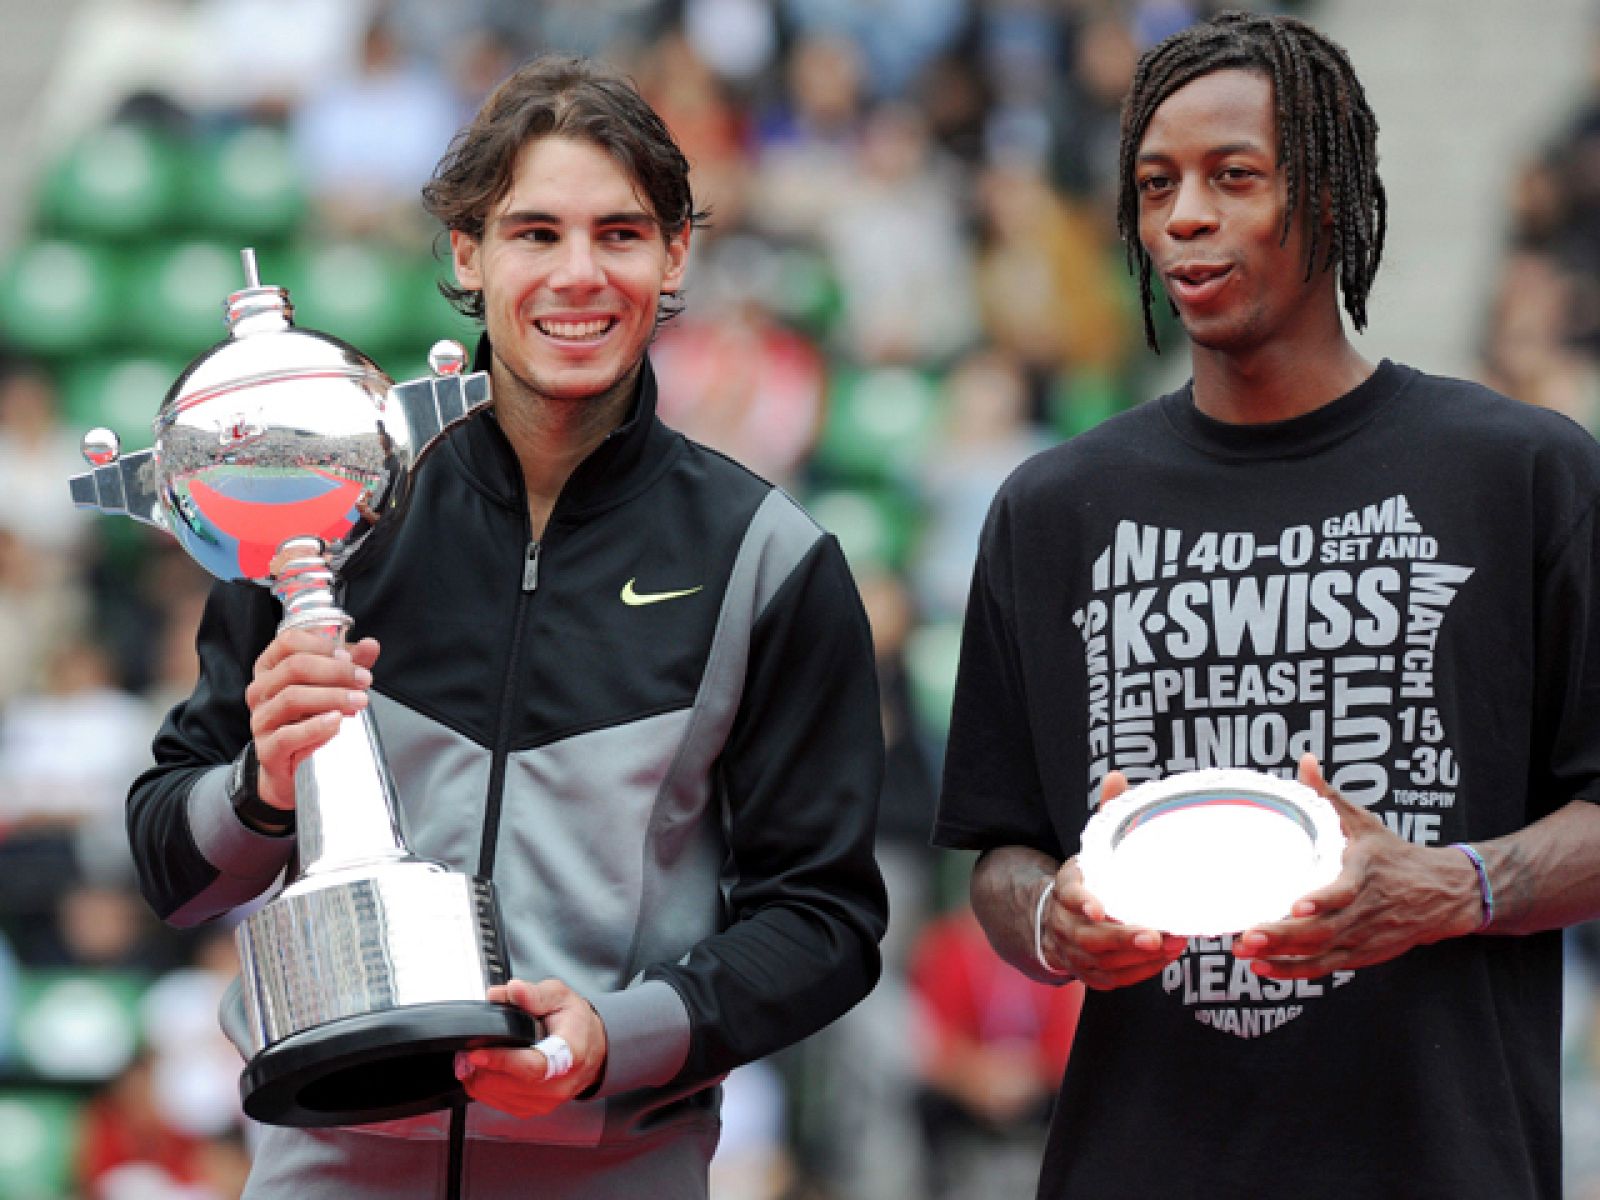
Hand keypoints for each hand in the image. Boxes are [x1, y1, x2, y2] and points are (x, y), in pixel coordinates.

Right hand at [244, 629, 380, 810]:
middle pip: (295, 667)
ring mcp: (261, 719)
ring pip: (292, 698)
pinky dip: (315, 727)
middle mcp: (260, 690)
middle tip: (364, 680)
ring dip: (332, 697)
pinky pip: (288, 735)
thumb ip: (349, 665)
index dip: (322, 645)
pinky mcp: (267, 749)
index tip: (350, 656)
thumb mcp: (328, 687)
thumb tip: (371, 645)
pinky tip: (337, 722)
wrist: (292, 767)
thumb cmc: (308, 719)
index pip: (289, 642)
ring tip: (359, 701)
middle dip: (336, 671)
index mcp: (270, 667)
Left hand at [455, 979, 607, 1117]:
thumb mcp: (560, 998)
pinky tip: (484, 1071)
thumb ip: (535, 994)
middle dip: (482, 1067)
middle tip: (467, 1049)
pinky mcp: (533, 1110)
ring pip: (500, 1097)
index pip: (533, 1066)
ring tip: (474, 1057)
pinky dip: (485, 1089)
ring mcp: (546, 1101)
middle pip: (510, 1084)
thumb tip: (512, 991)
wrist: (592, 1050)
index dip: (502, 1061)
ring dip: (480, 1079)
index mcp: (570, 1054)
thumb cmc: (576, 1024)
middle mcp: (560, 1084)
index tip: (476, 1052)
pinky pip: (499, 1105)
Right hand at [1041, 771, 1187, 988]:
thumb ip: (1107, 813)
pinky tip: (1165, 958)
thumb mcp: (1093, 846)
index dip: (1083, 903)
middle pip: (1091, 937)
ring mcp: (1077, 953)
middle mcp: (1066, 924)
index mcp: (1066, 889)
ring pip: (1105, 961)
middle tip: (1156, 936)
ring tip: (1173, 944)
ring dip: (1138, 956)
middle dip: (1123, 938)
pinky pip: (1115, 978)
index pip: (1069, 896)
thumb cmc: (1089, 879)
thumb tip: (1117, 776)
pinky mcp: (1091, 974)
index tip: (1099, 908)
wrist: (1057, 922)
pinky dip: (1140, 971)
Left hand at [1232, 755, 1481, 978]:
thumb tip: (1305, 761)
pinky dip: (1295, 971)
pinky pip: (1326, 967)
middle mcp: (1366, 910)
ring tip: (1245, 952)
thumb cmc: (1392, 854)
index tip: (1297, 905)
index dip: (1323, 900)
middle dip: (1284, 935)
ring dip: (1282, 957)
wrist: (1443, 894)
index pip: (1346, 891)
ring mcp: (1364, 937)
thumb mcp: (1364, 822)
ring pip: (1322, 952)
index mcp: (1366, 873)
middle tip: (1247, 936)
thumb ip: (1329, 797)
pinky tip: (1264, 969)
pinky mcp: (1361, 955)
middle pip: (1324, 930)